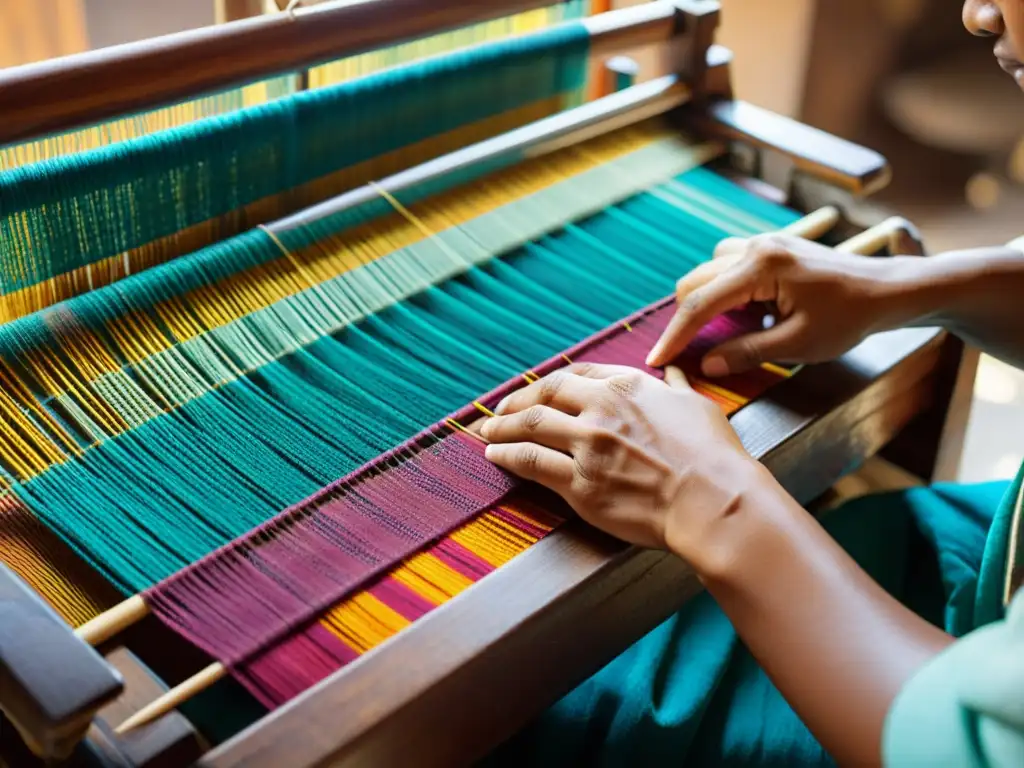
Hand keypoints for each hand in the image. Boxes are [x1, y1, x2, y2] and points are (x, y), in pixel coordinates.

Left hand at [479, 363, 773, 558]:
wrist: (714, 501)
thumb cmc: (715, 456)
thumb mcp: (697, 405)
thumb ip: (674, 387)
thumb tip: (671, 371)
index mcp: (629, 386)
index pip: (578, 374)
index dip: (552, 382)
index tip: (540, 389)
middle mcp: (602, 409)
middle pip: (545, 394)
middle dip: (517, 400)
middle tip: (499, 409)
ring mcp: (588, 446)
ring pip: (530, 426)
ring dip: (501, 427)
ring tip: (487, 432)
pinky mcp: (580, 484)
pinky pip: (531, 462)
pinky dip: (507, 456)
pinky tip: (495, 456)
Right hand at [645, 234, 907, 374]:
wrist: (888, 290)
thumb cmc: (849, 318)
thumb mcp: (797, 345)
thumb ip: (746, 351)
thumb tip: (703, 364)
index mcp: (760, 267)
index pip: (700, 304)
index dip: (675, 336)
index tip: (655, 362)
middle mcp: (755, 246)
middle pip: (695, 282)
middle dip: (687, 319)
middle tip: (689, 354)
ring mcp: (763, 243)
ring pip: (709, 271)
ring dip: (707, 302)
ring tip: (729, 331)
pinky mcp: (771, 247)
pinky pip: (728, 265)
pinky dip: (725, 290)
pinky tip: (747, 312)